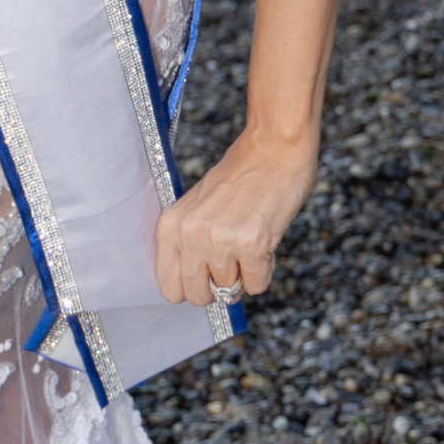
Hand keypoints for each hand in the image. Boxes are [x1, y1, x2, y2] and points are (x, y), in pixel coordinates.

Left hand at [153, 126, 316, 309]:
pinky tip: (265, 241)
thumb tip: (195, 288)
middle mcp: (190, 235)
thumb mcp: (197, 207)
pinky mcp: (251, 244)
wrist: (274, 148)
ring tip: (250, 239)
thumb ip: (188, 244)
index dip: (192, 287)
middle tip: (232, 261)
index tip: (205, 277)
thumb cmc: (239, 176)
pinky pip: (257, 285)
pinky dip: (264, 269)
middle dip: (218, 287)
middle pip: (199, 296)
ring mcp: (220, 241)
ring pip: (231, 291)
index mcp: (171, 226)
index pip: (170, 288)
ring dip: (245, 272)